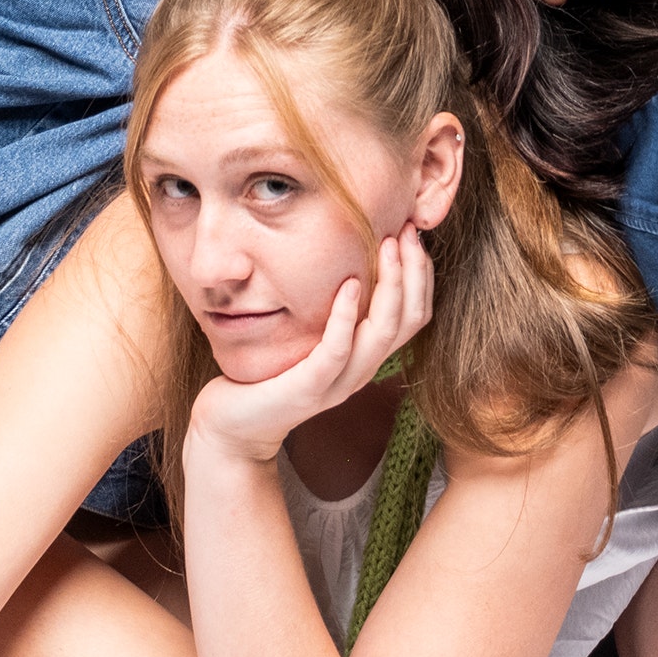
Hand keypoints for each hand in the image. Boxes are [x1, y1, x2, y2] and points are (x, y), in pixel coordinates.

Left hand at [186, 217, 430, 472]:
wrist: (235, 425)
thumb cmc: (272, 370)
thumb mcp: (312, 335)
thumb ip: (334, 309)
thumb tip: (346, 255)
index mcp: (367, 356)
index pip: (415, 315)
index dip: (422, 275)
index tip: (413, 233)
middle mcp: (362, 370)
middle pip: (409, 320)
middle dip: (414, 271)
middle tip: (408, 231)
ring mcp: (338, 382)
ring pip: (383, 333)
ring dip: (391, 286)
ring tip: (388, 246)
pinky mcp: (310, 388)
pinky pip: (338, 350)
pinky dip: (346, 315)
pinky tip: (349, 283)